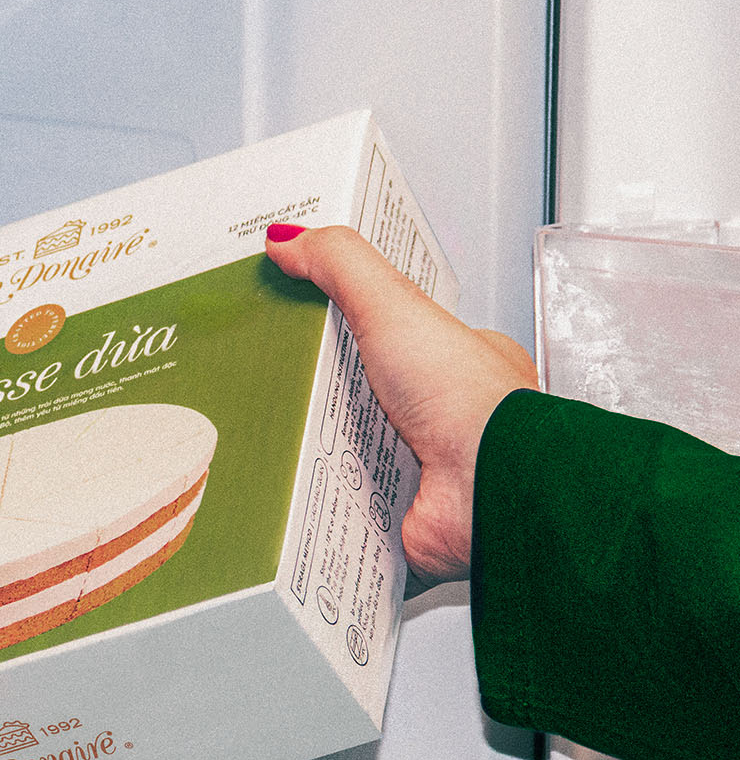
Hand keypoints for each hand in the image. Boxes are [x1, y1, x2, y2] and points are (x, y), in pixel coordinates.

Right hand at [265, 224, 537, 587]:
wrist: (486, 490)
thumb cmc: (466, 401)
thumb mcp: (395, 305)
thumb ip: (342, 265)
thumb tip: (289, 240)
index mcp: (457, 363)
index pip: (395, 338)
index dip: (349, 332)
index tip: (304, 329)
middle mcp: (443, 421)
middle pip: (364, 402)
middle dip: (323, 401)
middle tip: (275, 393)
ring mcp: (422, 473)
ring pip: (352, 461)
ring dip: (319, 459)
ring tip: (272, 445)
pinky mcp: (399, 519)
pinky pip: (347, 515)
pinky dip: (322, 513)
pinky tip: (294, 503)